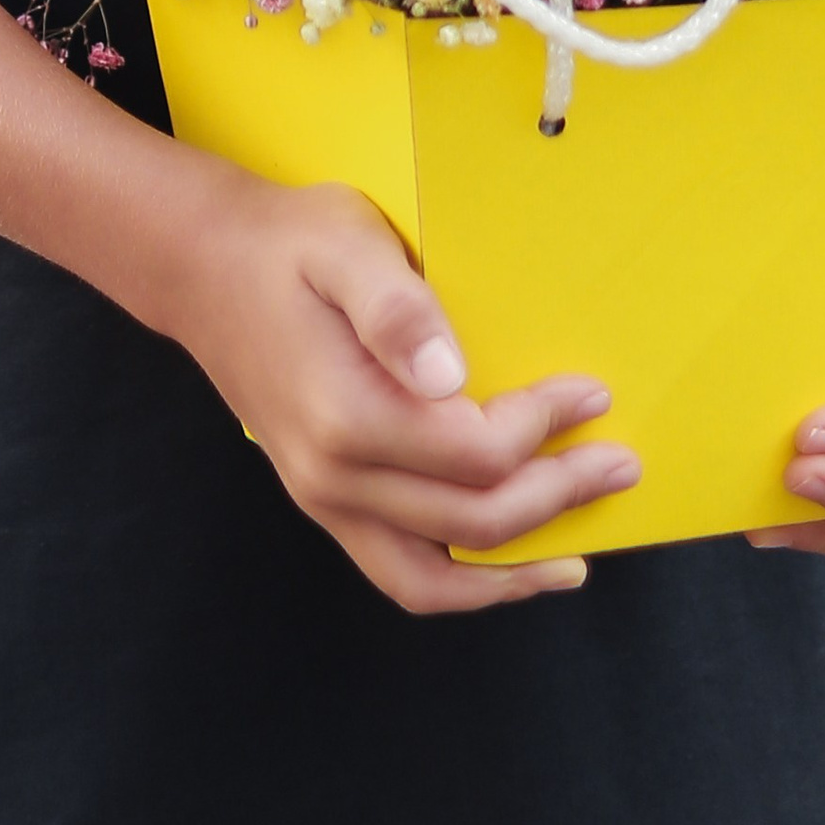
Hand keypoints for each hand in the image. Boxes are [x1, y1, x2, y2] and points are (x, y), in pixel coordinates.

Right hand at [173, 171, 640, 613]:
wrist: (204, 267)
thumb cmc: (286, 245)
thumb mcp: (345, 243)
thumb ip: (397, 308)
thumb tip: (450, 374)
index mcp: (346, 414)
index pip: (474, 453)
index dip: (543, 427)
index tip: (591, 393)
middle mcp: (333, 476)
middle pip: (469, 521)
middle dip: (556, 495)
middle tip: (619, 464)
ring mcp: (323, 499)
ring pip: (431, 578)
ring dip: (511, 571)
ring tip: (575, 558)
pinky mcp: (324, 500)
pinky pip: (398, 571)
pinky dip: (460, 582)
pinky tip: (502, 565)